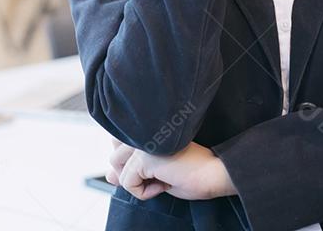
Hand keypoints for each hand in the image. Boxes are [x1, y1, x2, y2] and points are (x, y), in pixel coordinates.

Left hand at [106, 139, 234, 200]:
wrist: (214, 175)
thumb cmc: (190, 173)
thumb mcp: (154, 174)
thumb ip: (129, 171)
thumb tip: (108, 175)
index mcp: (145, 128)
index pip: (117, 142)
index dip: (130, 164)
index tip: (157, 171)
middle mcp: (142, 131)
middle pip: (113, 157)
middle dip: (131, 174)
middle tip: (160, 176)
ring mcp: (142, 142)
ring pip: (117, 169)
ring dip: (137, 183)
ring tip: (162, 179)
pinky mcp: (144, 157)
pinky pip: (128, 183)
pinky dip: (143, 193)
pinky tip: (165, 185)